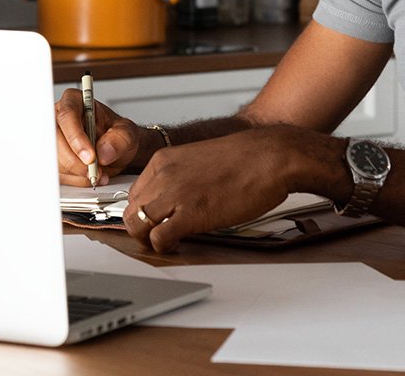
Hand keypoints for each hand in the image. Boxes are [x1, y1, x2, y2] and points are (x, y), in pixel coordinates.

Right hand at [55, 88, 142, 185]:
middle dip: (75, 161)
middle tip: (95, 171)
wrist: (117, 149)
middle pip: (55, 140)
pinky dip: (75, 179)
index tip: (90, 157)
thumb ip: (119, 139)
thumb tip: (103, 151)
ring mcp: (53, 138)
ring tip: (98, 173)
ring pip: (54, 159)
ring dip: (76, 172)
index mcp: (75, 101)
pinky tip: (89, 176)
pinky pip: (57, 172)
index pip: (67, 116)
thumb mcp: (127, 133)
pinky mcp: (53, 157)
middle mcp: (59, 118)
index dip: (76, 138)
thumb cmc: (117, 134)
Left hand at [123, 127, 292, 252]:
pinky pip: (158, 239)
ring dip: (149, 239)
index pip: (134, 192)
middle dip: (143, 227)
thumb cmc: (247, 159)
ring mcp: (176, 193)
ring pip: (137, 225)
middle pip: (131, 210)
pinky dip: (164, 248)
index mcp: (165, 159)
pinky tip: (179, 244)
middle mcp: (164, 174)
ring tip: (170, 240)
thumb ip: (180, 175)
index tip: (157, 219)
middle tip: (161, 234)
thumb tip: (173, 198)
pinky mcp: (191, 214)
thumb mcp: (201, 159)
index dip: (145, 210)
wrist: (272, 157)